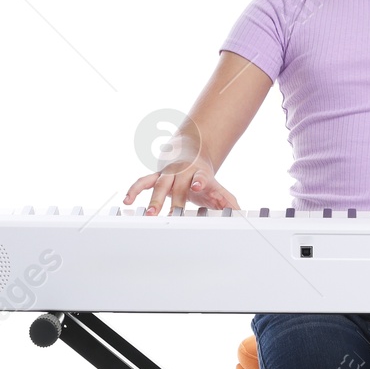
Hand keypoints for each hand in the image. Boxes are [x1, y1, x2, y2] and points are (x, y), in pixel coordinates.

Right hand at [123, 157, 240, 214]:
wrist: (191, 152)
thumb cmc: (205, 178)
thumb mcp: (219, 189)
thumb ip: (229, 203)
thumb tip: (242, 216)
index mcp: (200, 175)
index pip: (200, 177)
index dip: (199, 180)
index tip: (198, 185)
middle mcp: (183, 173)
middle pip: (178, 185)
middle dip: (175, 199)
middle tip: (172, 214)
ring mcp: (168, 174)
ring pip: (159, 184)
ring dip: (154, 199)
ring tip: (150, 214)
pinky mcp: (156, 177)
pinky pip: (143, 182)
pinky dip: (134, 190)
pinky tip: (127, 201)